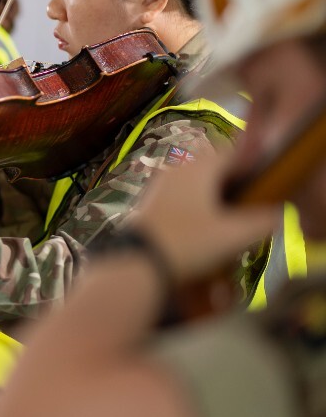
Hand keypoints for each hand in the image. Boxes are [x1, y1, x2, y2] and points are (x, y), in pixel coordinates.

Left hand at [132, 149, 279, 281]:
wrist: (139, 263)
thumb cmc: (188, 243)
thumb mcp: (234, 236)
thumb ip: (262, 222)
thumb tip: (278, 214)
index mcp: (199, 168)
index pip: (234, 153)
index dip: (252, 167)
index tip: (263, 187)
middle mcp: (178, 169)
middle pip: (215, 168)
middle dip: (234, 184)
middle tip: (247, 207)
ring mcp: (161, 184)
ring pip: (197, 182)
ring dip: (214, 197)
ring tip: (227, 221)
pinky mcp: (151, 202)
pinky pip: (182, 196)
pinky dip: (196, 207)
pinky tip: (202, 229)